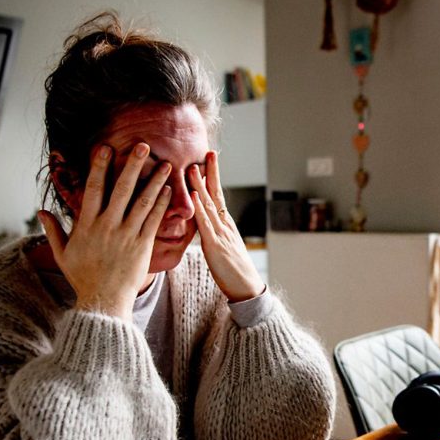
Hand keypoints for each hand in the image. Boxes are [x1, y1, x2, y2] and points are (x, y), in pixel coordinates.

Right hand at [38, 143, 172, 319]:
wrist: (104, 301)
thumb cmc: (83, 278)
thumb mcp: (62, 254)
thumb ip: (53, 231)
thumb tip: (40, 211)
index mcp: (87, 225)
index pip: (94, 189)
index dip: (100, 167)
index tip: (105, 148)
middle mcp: (108, 226)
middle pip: (122, 189)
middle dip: (133, 165)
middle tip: (143, 145)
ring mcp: (127, 235)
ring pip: (143, 202)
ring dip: (155, 181)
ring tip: (165, 164)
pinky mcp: (143, 245)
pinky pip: (154, 220)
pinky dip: (162, 204)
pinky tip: (169, 190)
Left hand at [189, 151, 264, 301]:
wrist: (246, 288)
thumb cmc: (233, 271)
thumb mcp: (222, 248)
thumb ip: (213, 234)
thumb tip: (204, 225)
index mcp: (225, 225)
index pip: (218, 196)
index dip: (212, 178)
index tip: (208, 160)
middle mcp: (224, 225)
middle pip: (217, 194)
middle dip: (212, 172)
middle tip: (209, 152)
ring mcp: (220, 234)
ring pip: (209, 205)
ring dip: (201, 185)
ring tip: (193, 167)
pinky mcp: (215, 246)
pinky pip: (206, 225)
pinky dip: (200, 209)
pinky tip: (194, 197)